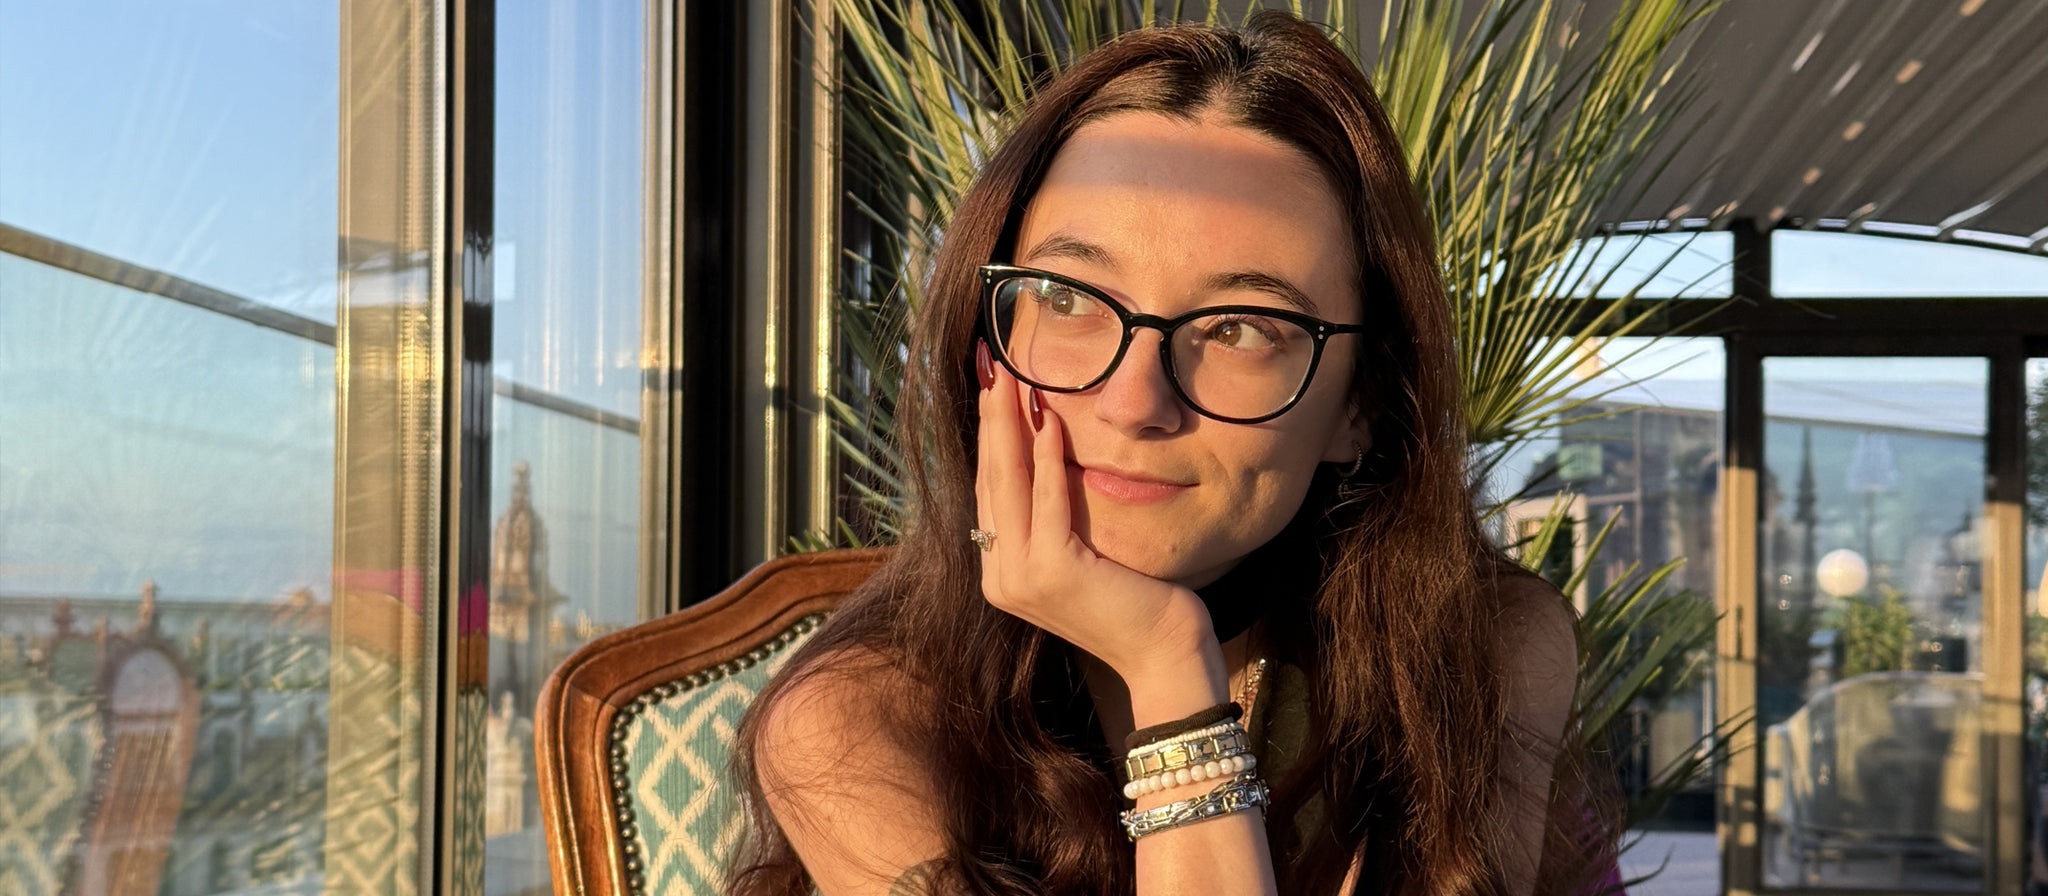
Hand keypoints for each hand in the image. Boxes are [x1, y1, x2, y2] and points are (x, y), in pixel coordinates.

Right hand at [973, 340, 1225, 707]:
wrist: (1163, 657)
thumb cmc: (1135, 603)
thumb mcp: (1084, 554)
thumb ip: (1057, 518)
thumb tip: (1048, 460)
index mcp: (1002, 572)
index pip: (989, 488)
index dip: (987, 434)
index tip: (989, 386)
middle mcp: (1000, 576)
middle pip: (991, 478)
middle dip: (989, 417)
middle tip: (988, 364)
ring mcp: (1022, 578)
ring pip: (1009, 483)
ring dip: (1007, 424)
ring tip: (1009, 377)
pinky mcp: (1055, 573)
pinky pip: (1048, 501)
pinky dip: (1047, 457)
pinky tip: (1048, 419)